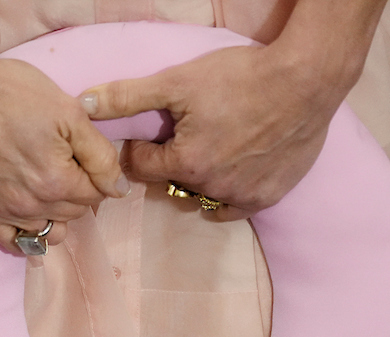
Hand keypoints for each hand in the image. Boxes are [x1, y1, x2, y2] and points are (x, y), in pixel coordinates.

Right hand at [0, 52, 128, 251]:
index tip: (79, 156)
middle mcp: (32, 206)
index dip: (93, 174)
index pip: (96, 195)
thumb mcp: (68, 112)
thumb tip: (119, 189)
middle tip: (60, 163)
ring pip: (47, 231)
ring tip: (43, 186)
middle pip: (73, 213)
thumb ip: (100, 155)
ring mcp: (3, 213)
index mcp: (58, 182)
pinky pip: (12, 243)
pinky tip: (27, 218)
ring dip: (54, 214)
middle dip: (75, 192)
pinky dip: (25, 235)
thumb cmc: (9, 93)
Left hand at [80, 43, 353, 221]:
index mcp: (184, 163)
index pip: (141, 167)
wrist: (305, 80)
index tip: (153, 133)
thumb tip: (84, 103)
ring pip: (204, 196)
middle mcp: (210, 188)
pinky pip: (236, 207)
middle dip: (172, 163)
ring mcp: (241, 196)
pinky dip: (229, 193)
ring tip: (212, 149)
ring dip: (201, 179)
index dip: (142, 148)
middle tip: (187, 135)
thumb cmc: (241, 77)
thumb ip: (127, 96)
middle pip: (173, 183)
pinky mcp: (268, 197)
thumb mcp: (178, 81)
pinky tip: (232, 171)